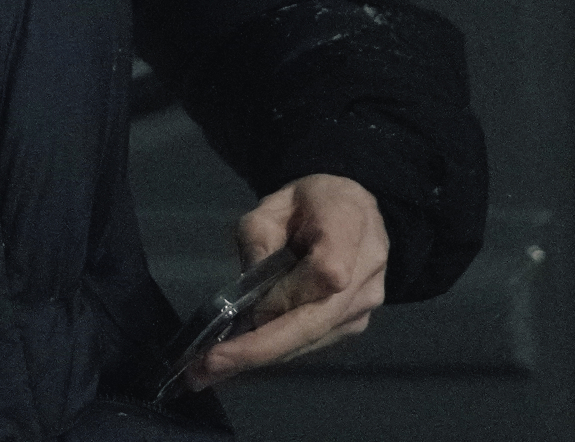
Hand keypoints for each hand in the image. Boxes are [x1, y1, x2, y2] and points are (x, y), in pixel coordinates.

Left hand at [190, 172, 388, 389]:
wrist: (354, 212)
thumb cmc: (309, 204)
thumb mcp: (274, 204)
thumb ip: (259, 238)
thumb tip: (249, 292)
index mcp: (349, 225)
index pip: (327, 272)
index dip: (287, 295)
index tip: (249, 311)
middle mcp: (366, 271)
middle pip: (315, 321)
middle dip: (259, 348)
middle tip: (209, 366)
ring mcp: (365, 303)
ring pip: (310, 338)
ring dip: (260, 357)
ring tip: (209, 371)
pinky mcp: (356, 323)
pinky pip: (312, 341)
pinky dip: (275, 351)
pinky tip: (239, 358)